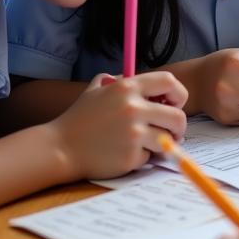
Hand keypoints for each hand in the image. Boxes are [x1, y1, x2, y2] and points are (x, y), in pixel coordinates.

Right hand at [50, 71, 187, 179]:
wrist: (60, 148)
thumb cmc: (79, 119)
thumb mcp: (96, 89)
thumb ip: (119, 81)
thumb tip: (145, 83)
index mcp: (127, 88)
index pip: (169, 82)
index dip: (178, 94)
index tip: (174, 104)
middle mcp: (133, 108)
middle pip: (178, 116)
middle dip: (178, 127)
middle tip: (173, 133)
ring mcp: (133, 133)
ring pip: (169, 138)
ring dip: (165, 143)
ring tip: (152, 144)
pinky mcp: (130, 156)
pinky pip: (150, 156)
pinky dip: (143, 157)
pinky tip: (126, 154)